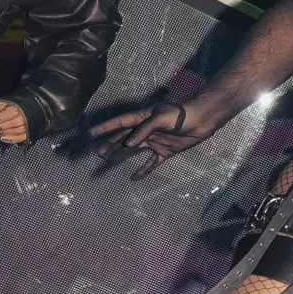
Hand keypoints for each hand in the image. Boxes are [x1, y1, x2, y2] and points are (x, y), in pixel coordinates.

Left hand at [0, 99, 28, 143]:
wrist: (29, 106)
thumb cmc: (13, 105)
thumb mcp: (0, 104)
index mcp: (15, 109)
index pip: (1, 117)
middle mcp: (22, 117)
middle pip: (7, 125)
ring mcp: (26, 126)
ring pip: (13, 132)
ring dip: (2, 133)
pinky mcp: (28, 132)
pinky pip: (20, 138)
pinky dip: (11, 139)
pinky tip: (3, 138)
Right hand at [89, 99, 217, 177]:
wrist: (202, 121)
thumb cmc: (181, 115)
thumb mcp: (161, 118)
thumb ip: (144, 130)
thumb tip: (128, 143)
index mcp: (143, 117)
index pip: (120, 122)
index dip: (105, 127)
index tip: (90, 133)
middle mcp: (146, 130)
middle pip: (124, 138)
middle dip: (110, 144)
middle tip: (98, 154)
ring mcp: (155, 141)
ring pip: (134, 150)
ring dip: (121, 156)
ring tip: (108, 162)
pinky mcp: (165, 151)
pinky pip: (152, 162)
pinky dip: (144, 170)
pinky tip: (134, 178)